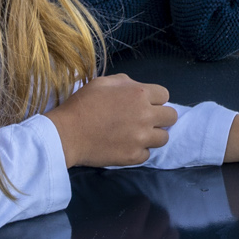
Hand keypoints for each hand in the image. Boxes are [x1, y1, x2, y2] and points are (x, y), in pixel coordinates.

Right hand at [46, 73, 177, 166]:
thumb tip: (136, 88)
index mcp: (139, 93)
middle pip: (171, 117)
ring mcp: (141, 138)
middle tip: (146, 120)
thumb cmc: (83, 104)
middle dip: (160, 117)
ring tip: (138, 135)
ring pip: (164, 138)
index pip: (165, 95)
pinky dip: (139, 151)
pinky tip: (127, 146)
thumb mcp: (104, 82)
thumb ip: (126, 82)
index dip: (155, 99)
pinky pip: (147, 154)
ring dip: (153, 135)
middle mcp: (145, 115)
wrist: (67, 134)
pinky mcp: (134, 156)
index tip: (144, 104)